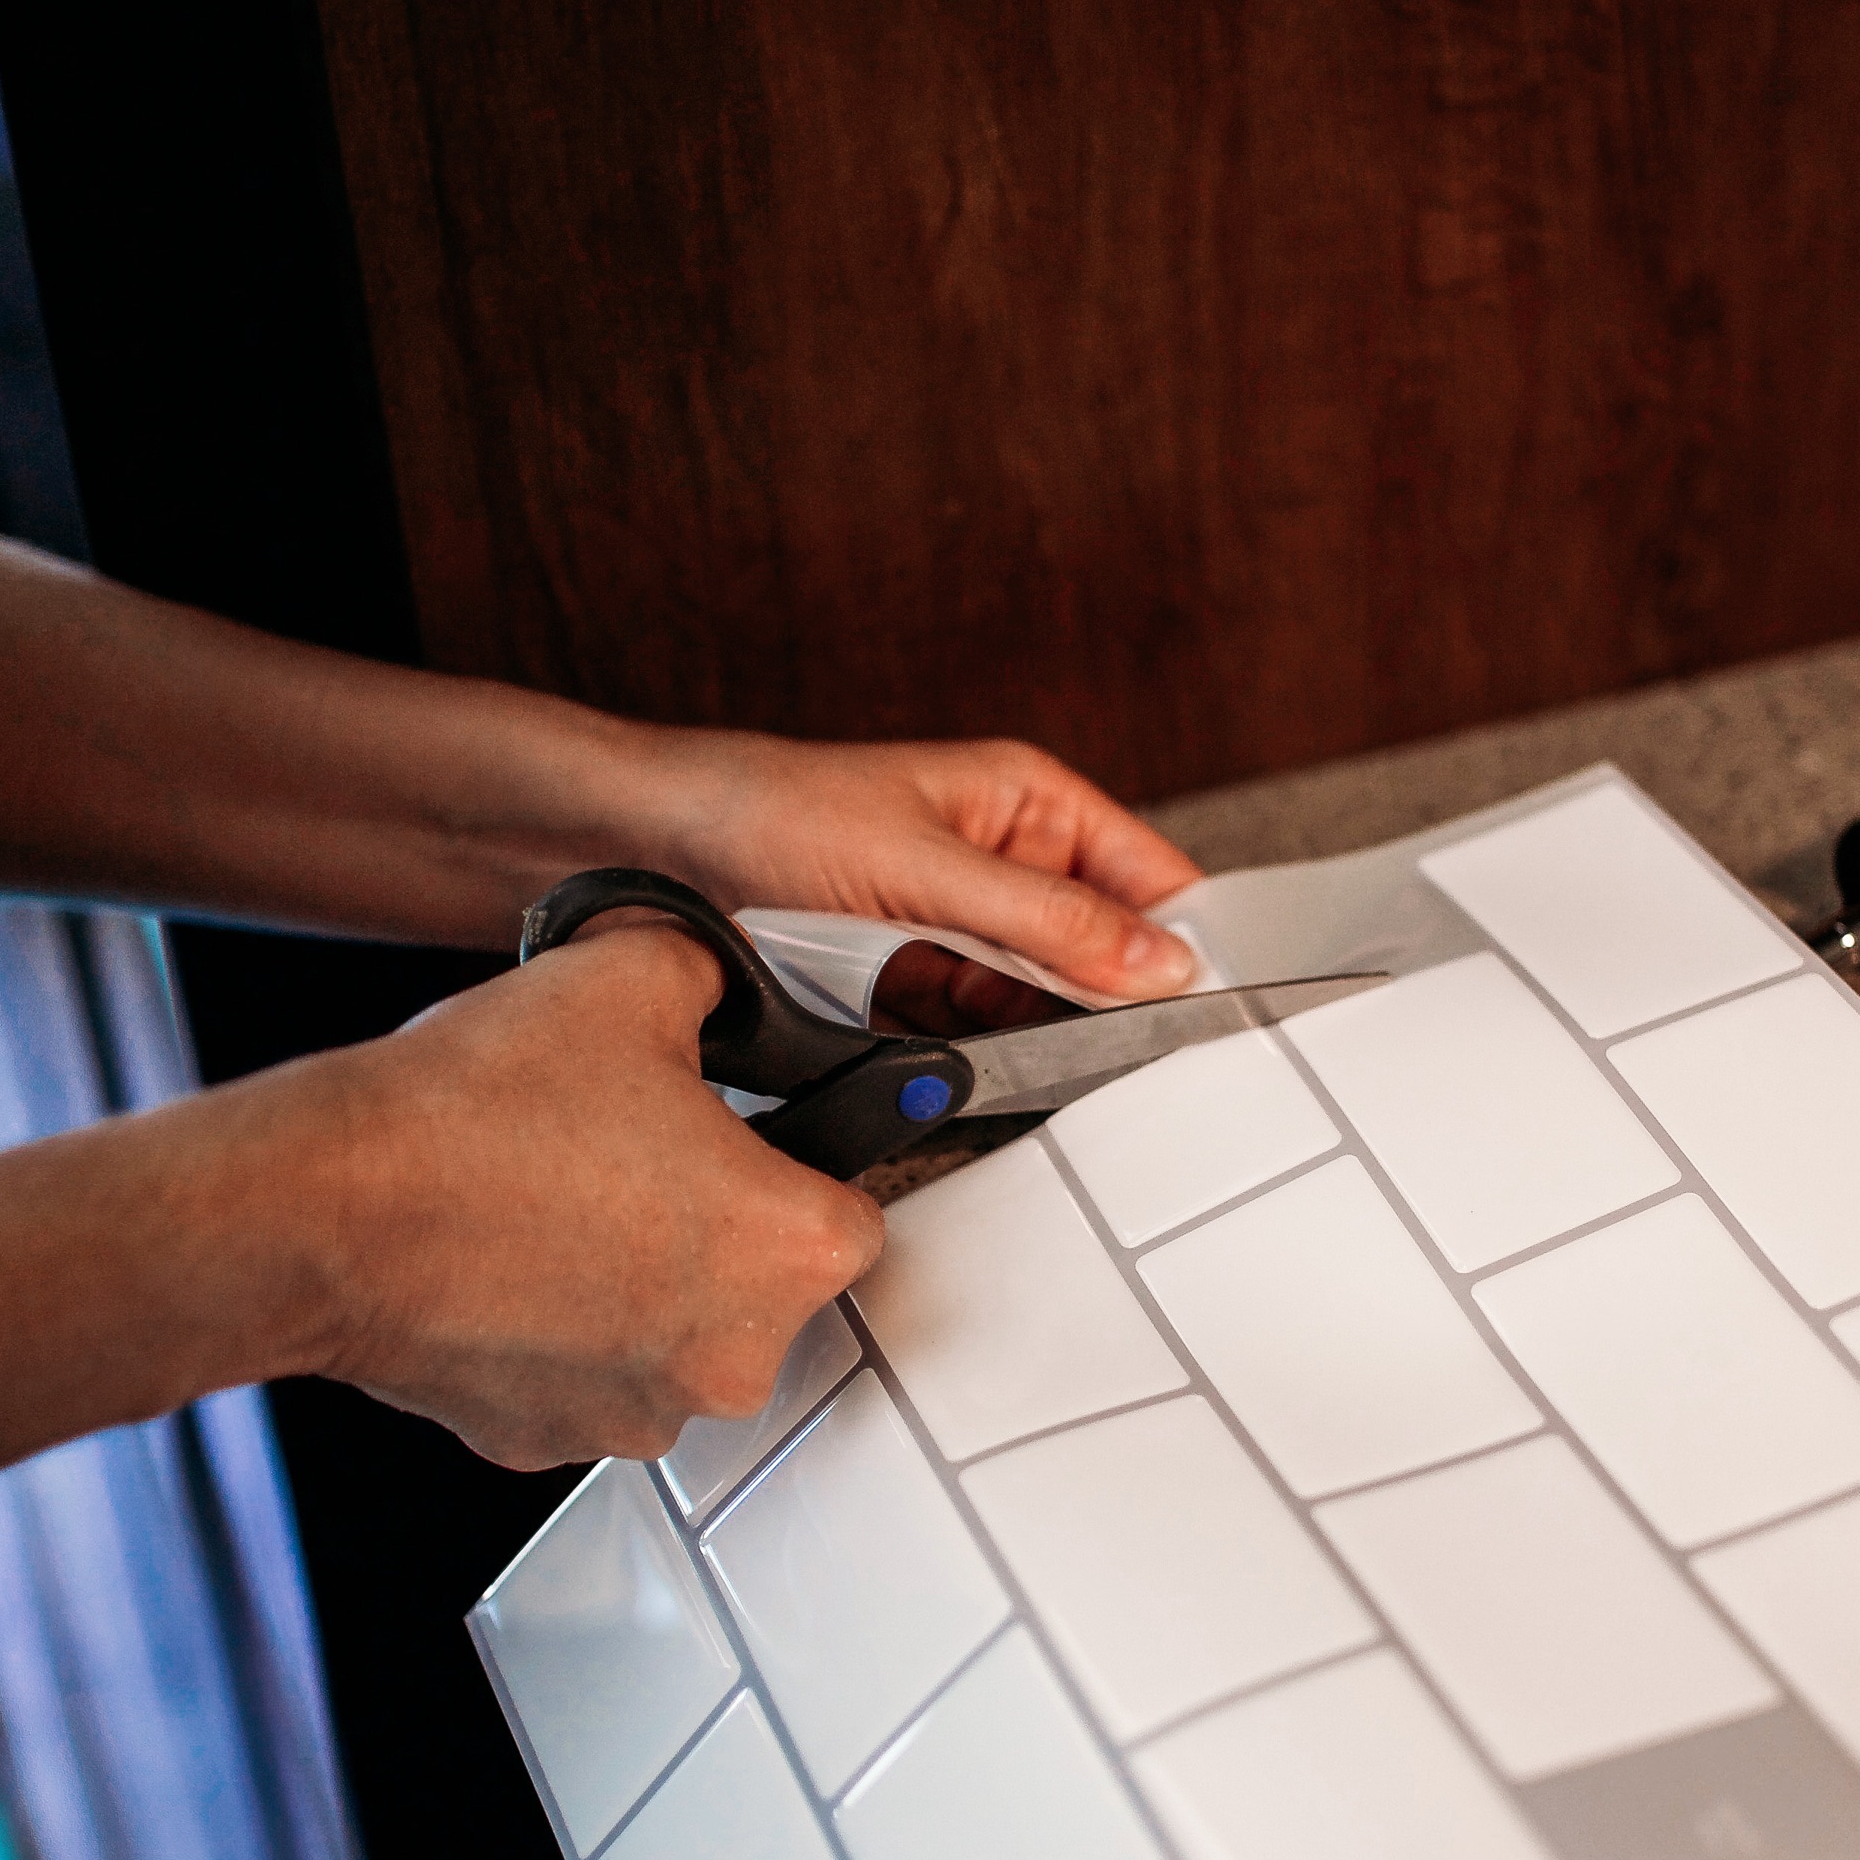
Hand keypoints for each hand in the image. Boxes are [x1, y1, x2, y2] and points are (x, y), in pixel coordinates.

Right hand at [234, 926, 882, 1466]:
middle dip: (712, 1222)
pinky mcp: (549, 1441)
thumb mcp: (632, 976)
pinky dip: (562, 1330)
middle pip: (765, 1285)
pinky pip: (588, 1377)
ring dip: (638, 1281)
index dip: (800, 1160)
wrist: (326, 1207)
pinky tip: (510, 1259)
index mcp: (791, 1248)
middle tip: (637, 1154)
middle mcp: (733, 1357)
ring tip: (560, 1199)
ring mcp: (639, 1414)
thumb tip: (714, 981)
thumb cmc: (472, 1116)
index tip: (756, 1139)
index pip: (855, 1208)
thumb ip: (712, 977)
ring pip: (674, 1337)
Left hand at [635, 733, 1208, 1011]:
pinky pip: (974, 1036)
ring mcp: (962, 933)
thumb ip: (1048, 920)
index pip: (1151, 879)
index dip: (1184, 943)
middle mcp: (1008, 867)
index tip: (1208, 1009)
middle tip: (1110, 1050)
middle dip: (1101, 1004)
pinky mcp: (915, 990)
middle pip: (1101, 955)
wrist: (652, 852)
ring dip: (1028, 1033)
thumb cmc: (773, 814)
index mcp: (1030, 804)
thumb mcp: (926, 868)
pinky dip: (969, 1053)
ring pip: (1039, 1006)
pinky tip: (952, 1055)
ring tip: (1001, 1042)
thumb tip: (1157, 960)